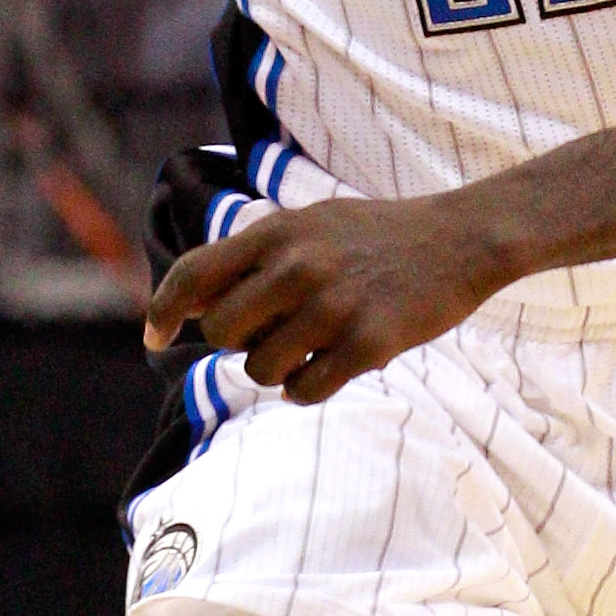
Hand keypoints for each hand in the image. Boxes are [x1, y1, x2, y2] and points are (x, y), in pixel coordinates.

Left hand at [144, 193, 503, 404]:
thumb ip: (253, 255)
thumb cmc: (377, 235)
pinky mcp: (369, 344)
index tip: (154, 336)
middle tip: (270, 333)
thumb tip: (189, 303)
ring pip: (260, 369)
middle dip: (236, 343)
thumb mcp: (310, 223)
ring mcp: (334, 307)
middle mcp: (299, 268)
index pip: (193, 275)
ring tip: (306, 350)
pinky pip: (304, 391)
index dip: (163, 310)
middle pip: (220, 333)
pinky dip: (304, 390)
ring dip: (275, 370)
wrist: (460, 240)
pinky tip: (324, 370)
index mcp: (278, 232)